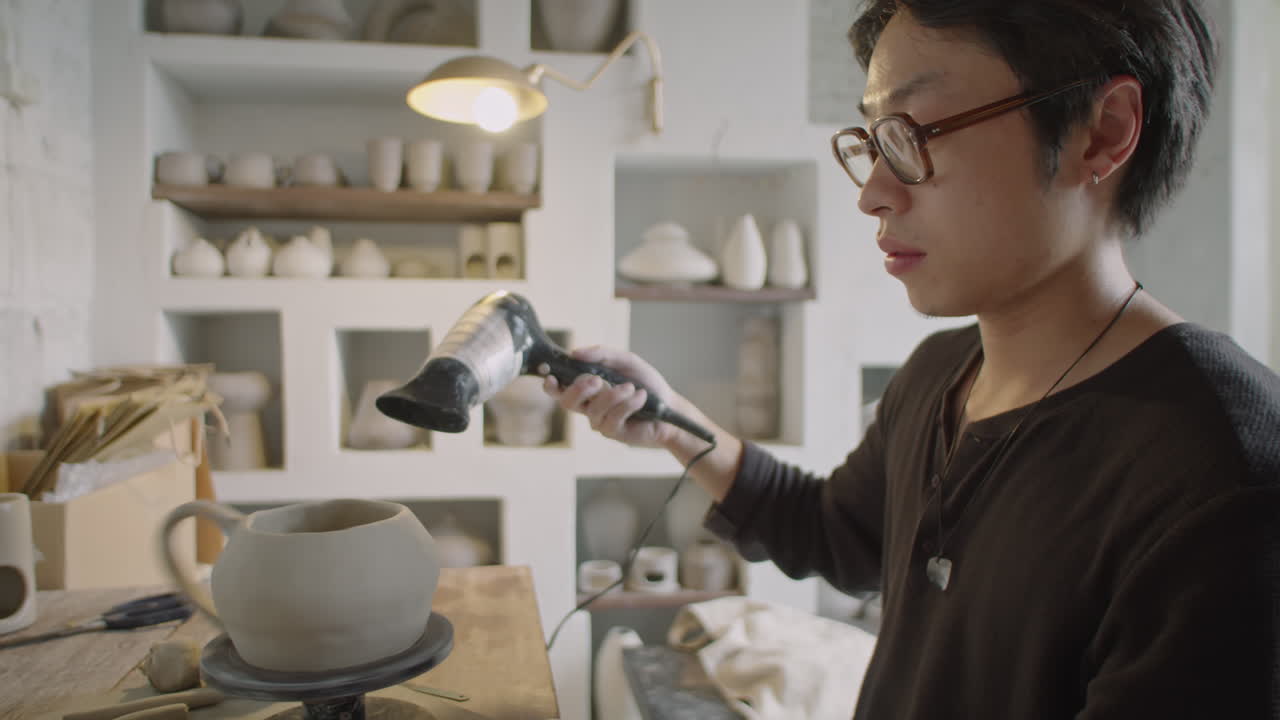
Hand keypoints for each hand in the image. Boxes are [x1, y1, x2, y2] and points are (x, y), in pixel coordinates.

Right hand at [543, 345, 679, 447]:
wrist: (669, 405)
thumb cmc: (645, 383)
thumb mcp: (625, 362)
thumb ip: (601, 354)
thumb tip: (575, 353)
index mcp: (587, 388)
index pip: (560, 388)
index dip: (550, 385)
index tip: (551, 376)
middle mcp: (589, 405)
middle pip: (568, 401)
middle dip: (579, 388)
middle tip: (597, 380)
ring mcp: (600, 421)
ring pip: (594, 409)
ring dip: (613, 395)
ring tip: (631, 388)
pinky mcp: (614, 433)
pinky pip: (612, 418)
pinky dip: (628, 404)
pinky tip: (641, 397)